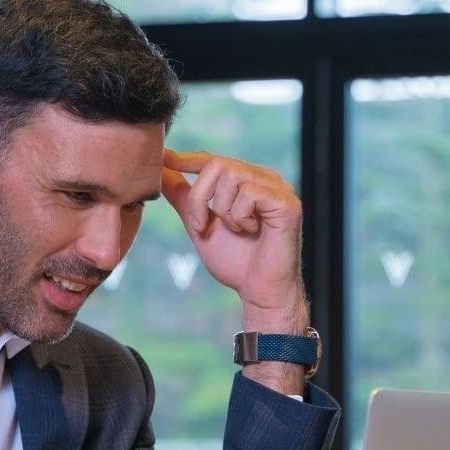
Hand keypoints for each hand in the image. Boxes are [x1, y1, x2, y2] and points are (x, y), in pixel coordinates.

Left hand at [161, 149, 303, 319]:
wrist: (259, 291)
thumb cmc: (236, 263)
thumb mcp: (201, 226)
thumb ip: (185, 199)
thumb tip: (163, 171)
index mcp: (248, 182)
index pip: (215, 160)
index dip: (189, 159)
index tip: (165, 158)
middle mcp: (265, 180)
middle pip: (218, 164)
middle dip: (199, 197)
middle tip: (200, 226)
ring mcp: (279, 189)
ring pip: (231, 176)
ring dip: (222, 211)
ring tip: (235, 231)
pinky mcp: (287, 203)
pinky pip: (249, 194)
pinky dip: (240, 217)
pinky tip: (252, 232)